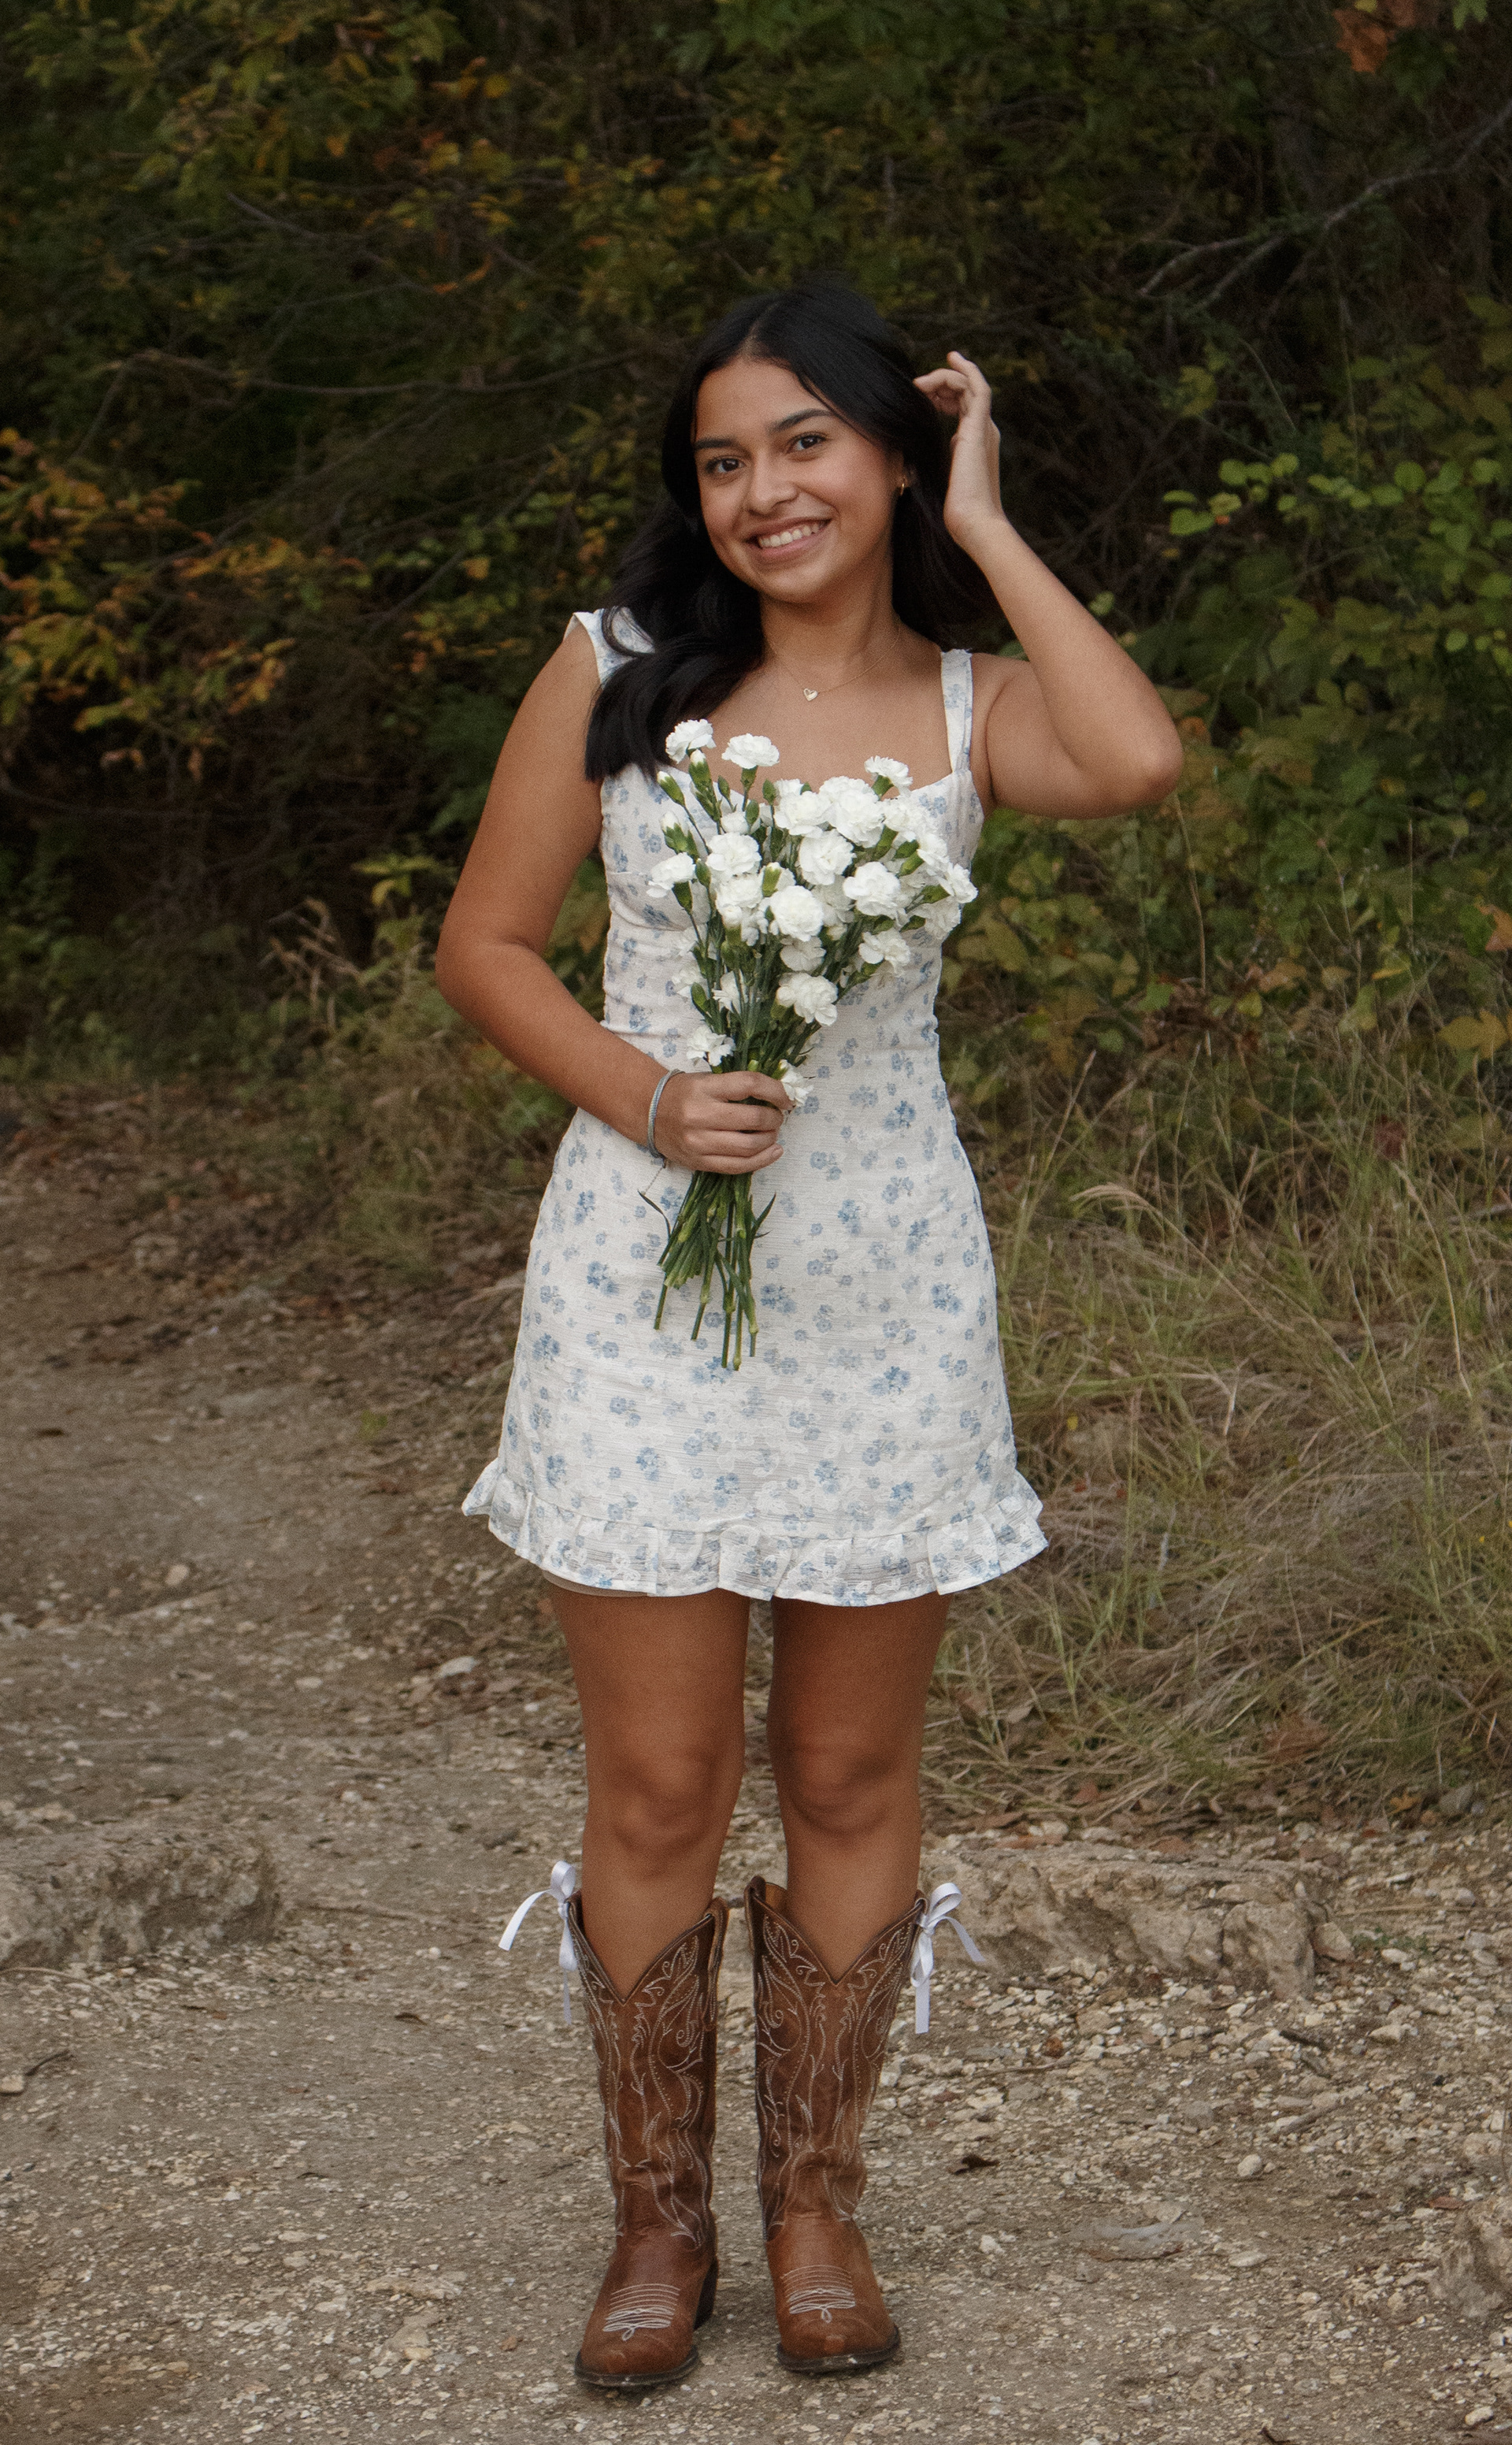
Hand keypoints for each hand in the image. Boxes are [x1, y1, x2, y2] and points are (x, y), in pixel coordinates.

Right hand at [651, 1069, 791, 1174]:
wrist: (650, 1113)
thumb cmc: (685, 1093)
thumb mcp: (707, 1080)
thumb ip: (737, 1086)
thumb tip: (779, 1095)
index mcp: (704, 1088)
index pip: (749, 1084)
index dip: (775, 1090)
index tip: (787, 1097)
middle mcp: (700, 1115)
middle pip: (753, 1118)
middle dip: (774, 1118)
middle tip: (777, 1117)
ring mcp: (699, 1142)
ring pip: (748, 1146)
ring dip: (770, 1139)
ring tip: (772, 1133)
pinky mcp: (700, 1161)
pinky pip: (738, 1166)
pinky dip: (762, 1160)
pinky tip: (773, 1151)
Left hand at [914, 351, 1007, 554]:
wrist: (974, 523)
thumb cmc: (957, 513)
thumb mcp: (939, 480)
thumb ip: (934, 463)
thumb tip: (915, 456)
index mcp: (975, 444)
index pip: (963, 407)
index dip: (945, 394)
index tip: (925, 390)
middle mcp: (983, 432)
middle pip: (966, 392)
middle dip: (942, 382)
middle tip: (918, 384)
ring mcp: (984, 428)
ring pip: (970, 385)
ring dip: (944, 377)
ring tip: (919, 384)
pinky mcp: (980, 427)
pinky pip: (976, 387)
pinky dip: (962, 371)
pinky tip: (945, 365)